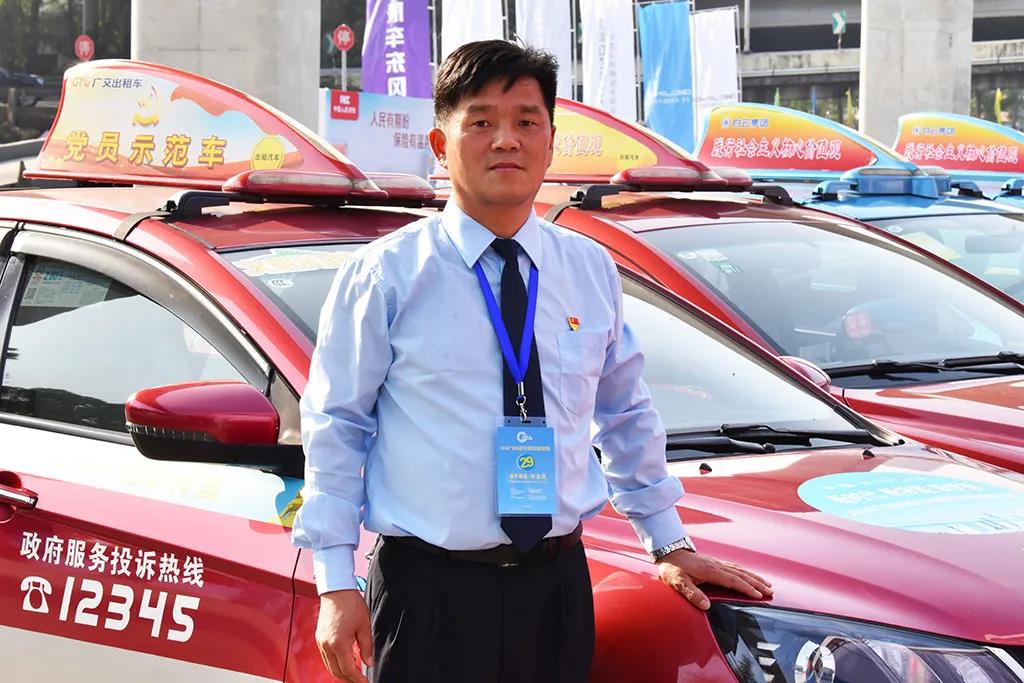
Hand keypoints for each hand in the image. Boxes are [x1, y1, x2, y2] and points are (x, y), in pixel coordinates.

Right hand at [316, 589, 373, 681]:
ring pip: (329, 666)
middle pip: (336, 672)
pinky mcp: (319, 638)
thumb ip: (367, 646)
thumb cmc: (350, 604)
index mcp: (339, 643)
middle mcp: (326, 645)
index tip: (365, 682)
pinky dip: (334, 663)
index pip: (349, 670)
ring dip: (341, 672)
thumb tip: (368, 662)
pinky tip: (344, 662)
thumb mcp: (364, 625)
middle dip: (349, 679)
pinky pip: (326, 657)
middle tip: (360, 680)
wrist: (336, 589)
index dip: (358, 679)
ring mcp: (321, 642)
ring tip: (354, 674)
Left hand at [657, 550, 772, 610]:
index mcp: (710, 570)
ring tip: (766, 584)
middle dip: (756, 583)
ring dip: (754, 577)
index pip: (733, 580)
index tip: (759, 595)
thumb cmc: (672, 568)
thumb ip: (691, 593)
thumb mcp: (677, 582)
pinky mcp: (714, 563)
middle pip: (741, 574)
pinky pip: (734, 568)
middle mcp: (716, 565)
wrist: (669, 552)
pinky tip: (749, 576)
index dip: (746, 588)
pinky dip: (745, 573)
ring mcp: (716, 563)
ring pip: (740, 570)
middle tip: (770, 591)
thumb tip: (706, 605)